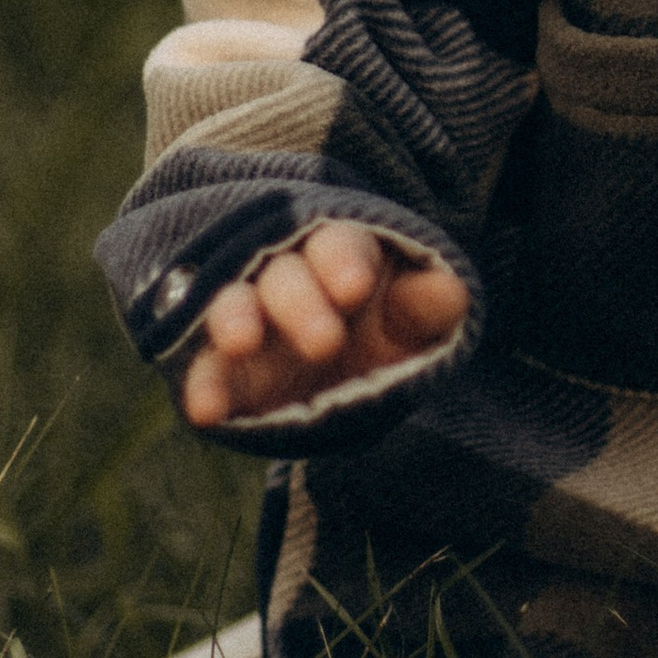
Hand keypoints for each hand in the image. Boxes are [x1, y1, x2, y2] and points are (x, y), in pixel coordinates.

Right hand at [178, 221, 467, 427]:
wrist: (342, 370)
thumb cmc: (382, 329)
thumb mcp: (411, 321)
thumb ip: (428, 307)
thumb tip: (454, 292)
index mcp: (339, 254)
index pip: (337, 246)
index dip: (343, 264)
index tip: (355, 289)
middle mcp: (287, 275)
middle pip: (286, 275)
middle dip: (300, 303)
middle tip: (325, 342)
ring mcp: (249, 316)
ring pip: (234, 304)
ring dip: (235, 319)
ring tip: (242, 342)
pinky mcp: (222, 364)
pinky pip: (206, 369)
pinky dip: (203, 387)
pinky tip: (205, 412)